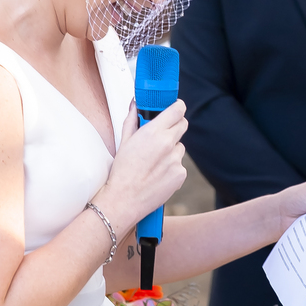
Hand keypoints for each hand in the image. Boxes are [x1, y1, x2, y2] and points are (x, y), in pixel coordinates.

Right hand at [97, 100, 187, 227]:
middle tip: (164, 133)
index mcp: (154, 132)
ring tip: (154, 162)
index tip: (175, 108)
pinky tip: (158, 175)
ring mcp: (176, 160)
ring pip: (180, 147)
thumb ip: (132, 120)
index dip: (177, 107)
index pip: (178, 109)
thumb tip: (135, 104)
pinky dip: (172, 167)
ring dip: (171, 150)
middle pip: (183, 124)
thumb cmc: (121, 171)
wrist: (124, 200)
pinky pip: (179, 164)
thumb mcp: (124, 141)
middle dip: (175, 126)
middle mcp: (168, 144)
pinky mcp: (181, 174)